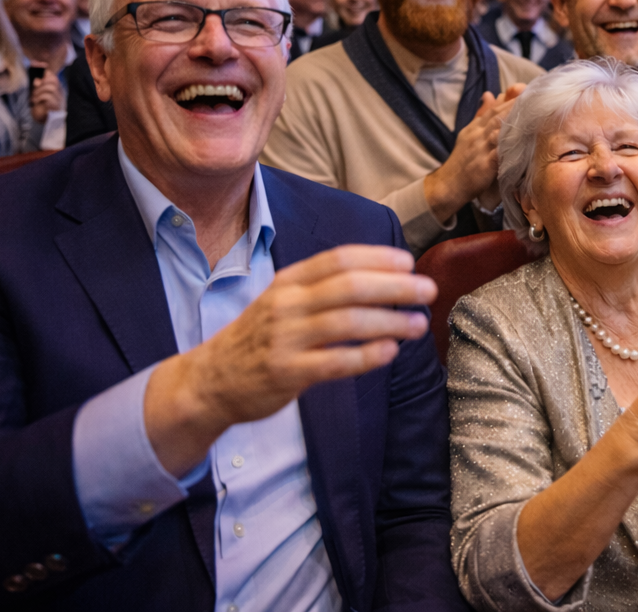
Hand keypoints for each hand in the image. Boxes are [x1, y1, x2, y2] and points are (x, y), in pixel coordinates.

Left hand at [28, 67, 64, 123]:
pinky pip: (48, 97)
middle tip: (34, 93)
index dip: (46, 72)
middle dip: (40, 86)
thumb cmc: (41, 110)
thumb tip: (37, 78)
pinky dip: (39, 98)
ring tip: (33, 99)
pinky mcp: (56, 106)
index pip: (53, 77)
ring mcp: (60, 100)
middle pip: (53, 81)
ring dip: (38, 92)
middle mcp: (60, 94)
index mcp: (56, 90)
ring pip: (50, 88)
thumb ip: (38, 86)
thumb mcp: (38, 96)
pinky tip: (35, 102)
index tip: (36, 69)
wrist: (43, 124)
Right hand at [144, 244, 433, 474]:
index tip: (409, 262)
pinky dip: (366, 356)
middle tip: (428, 291)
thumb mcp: (282, 299)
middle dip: (395, 287)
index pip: (339, 259)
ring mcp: (285, 340)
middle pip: (349, 287)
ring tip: (418, 324)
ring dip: (389, 321)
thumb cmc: (260, 337)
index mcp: (288, 281)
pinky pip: (334, 363)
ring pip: (346, 323)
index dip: (378, 258)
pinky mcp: (286, 374)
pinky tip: (390, 352)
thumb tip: (384, 275)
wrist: (209, 380)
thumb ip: (323, 287)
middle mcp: (286, 305)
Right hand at [424, 82, 526, 219]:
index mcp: (475, 127)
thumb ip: (482, 115)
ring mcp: (479, 149)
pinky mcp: (483, 165)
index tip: (527, 91)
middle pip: (498, 116)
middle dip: (516, 106)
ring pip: (498, 131)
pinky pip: (498, 154)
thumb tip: (490, 94)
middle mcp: (477, 135)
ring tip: (532, 116)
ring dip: (515, 123)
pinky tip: (522, 143)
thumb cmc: (462, 161)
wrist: (447, 184)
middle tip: (534, 98)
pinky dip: (509, 147)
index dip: (511, 99)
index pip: (494, 109)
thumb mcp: (469, 134)